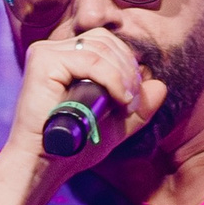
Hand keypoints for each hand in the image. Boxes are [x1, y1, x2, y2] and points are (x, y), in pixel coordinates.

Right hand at [0, 26, 168, 204]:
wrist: (46, 164)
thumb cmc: (74, 147)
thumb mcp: (116, 125)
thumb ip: (138, 107)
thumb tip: (160, 85)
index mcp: (66, 57)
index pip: (105, 42)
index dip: (127, 63)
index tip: (134, 96)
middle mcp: (53, 50)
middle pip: (105, 40)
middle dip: (128, 69)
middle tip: (133, 101)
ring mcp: (46, 53)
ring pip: (100, 49)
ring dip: (123, 76)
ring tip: (127, 103)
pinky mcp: (43, 61)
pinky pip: (90, 60)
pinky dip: (112, 78)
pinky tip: (119, 99)